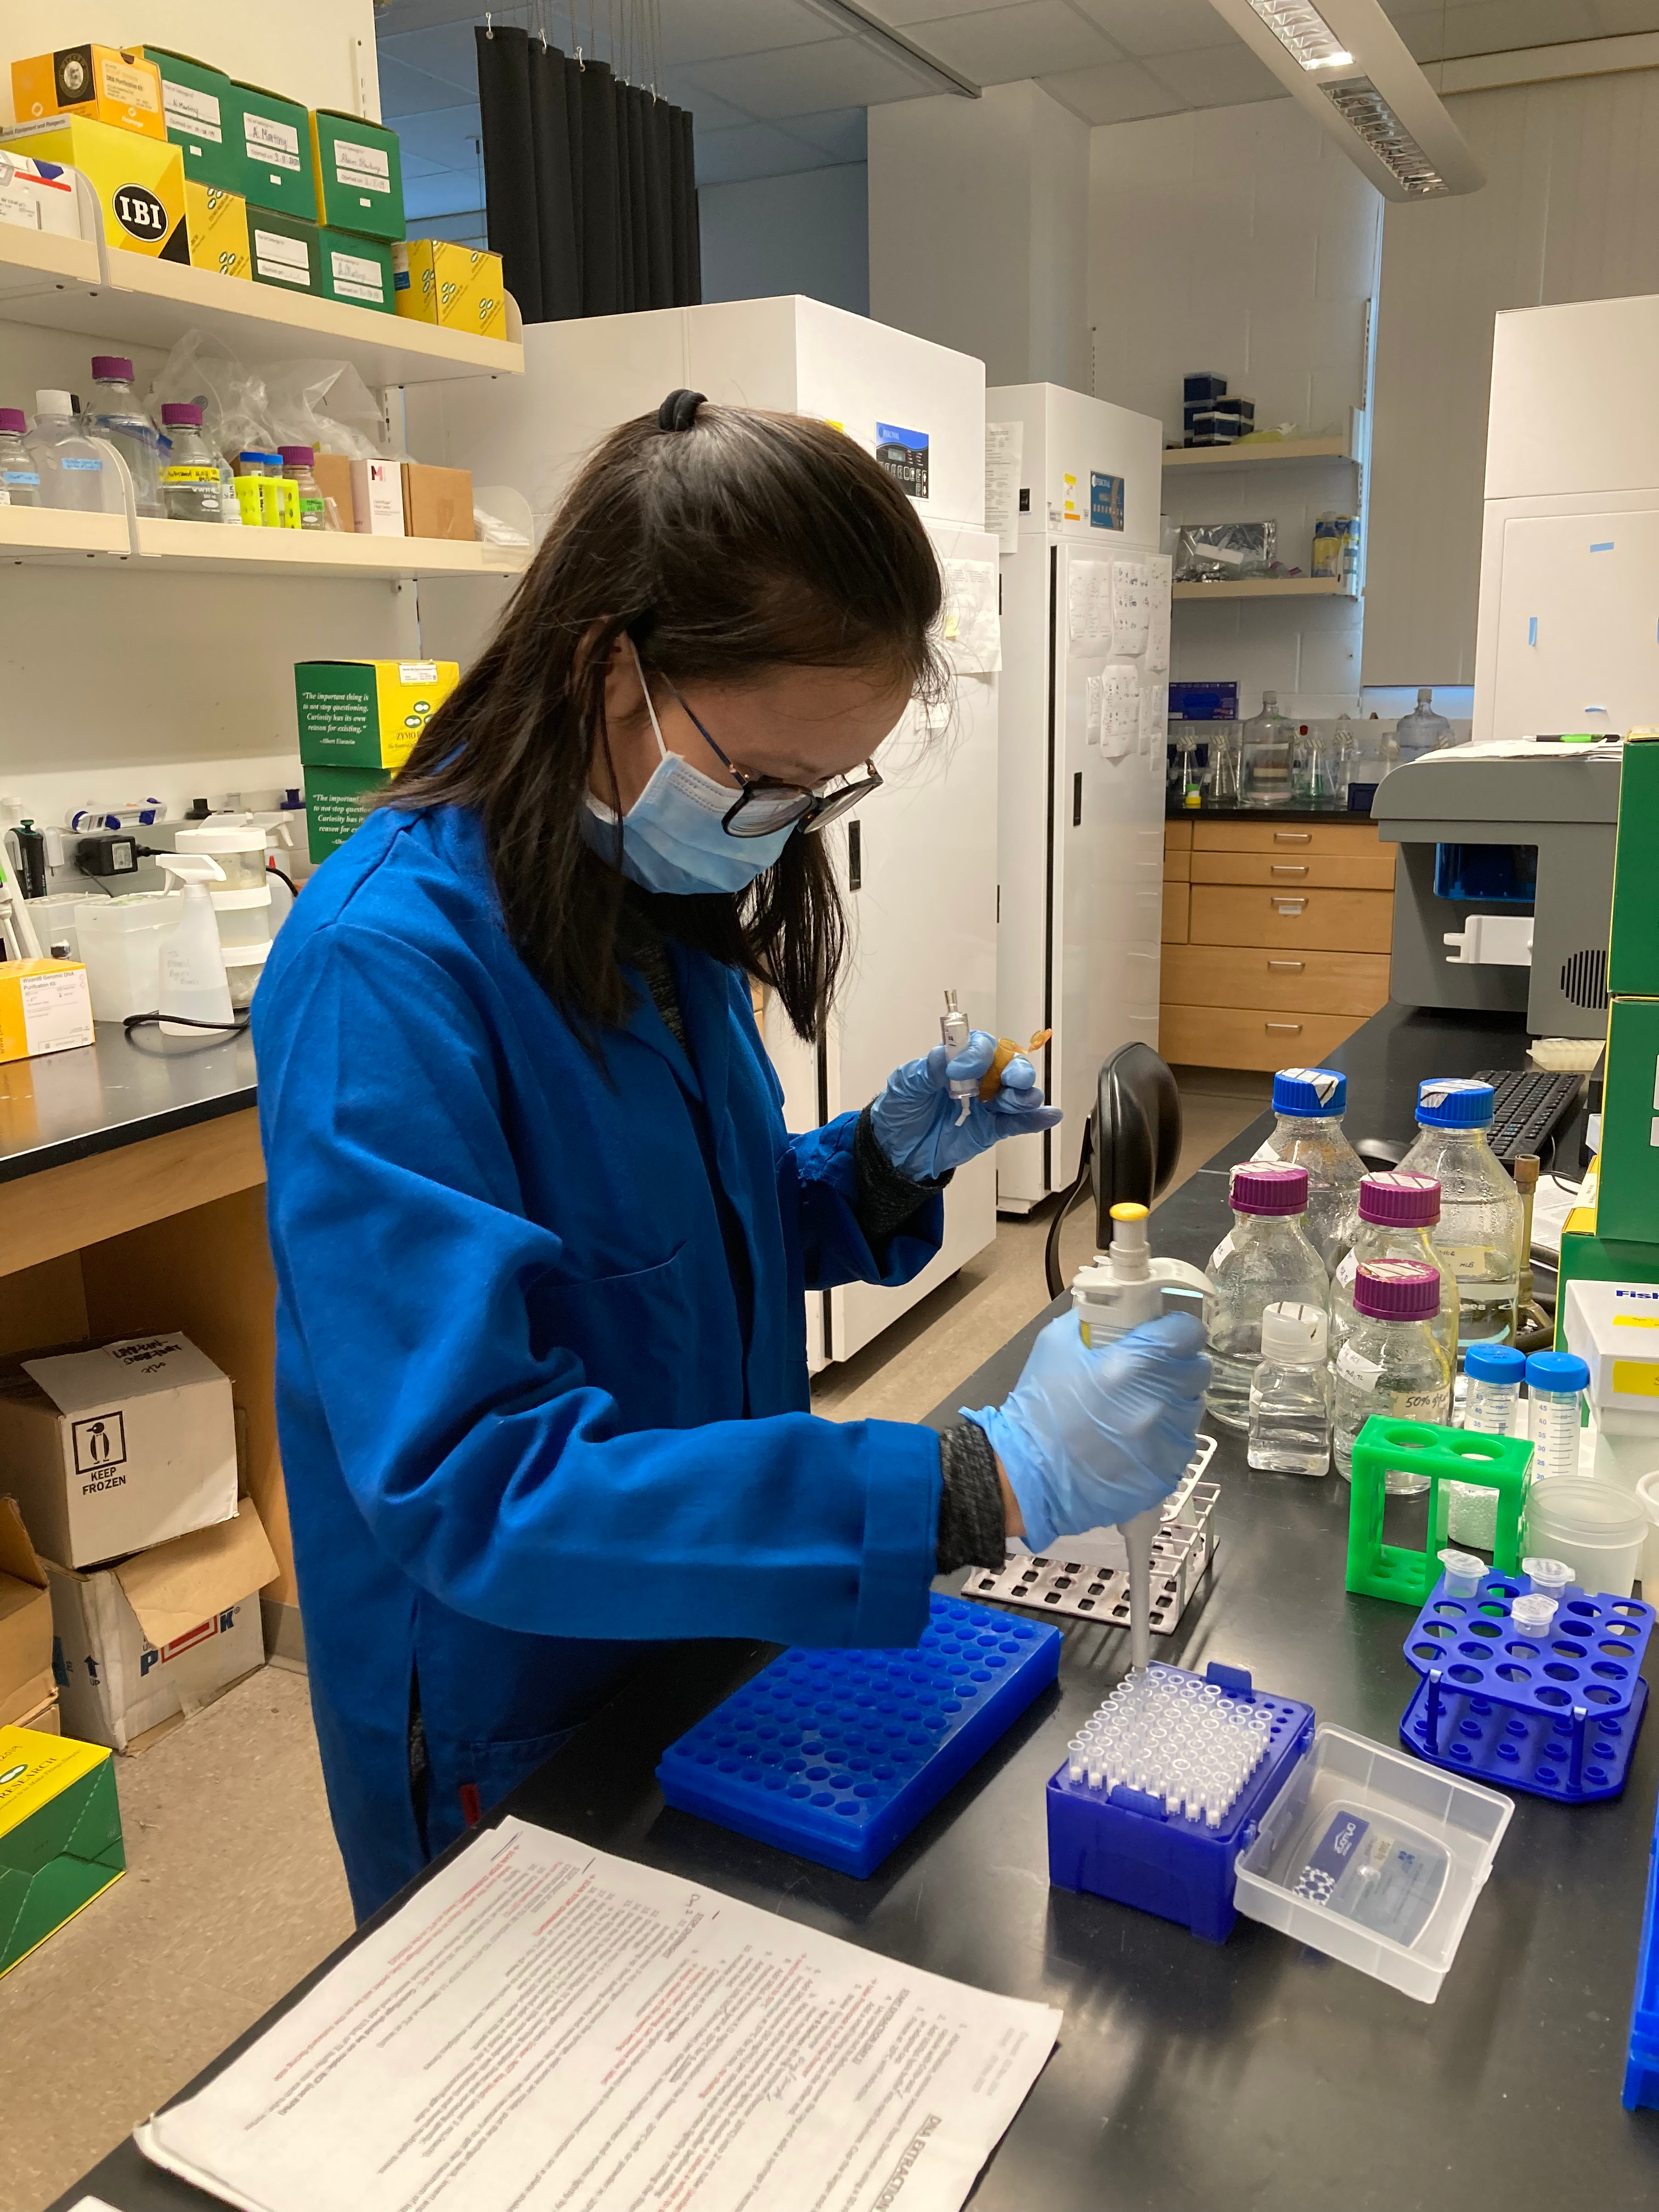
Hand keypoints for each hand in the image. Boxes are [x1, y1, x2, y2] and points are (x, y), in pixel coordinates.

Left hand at [870, 1029, 1060, 1180]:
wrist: (895, 1150)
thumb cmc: (900, 1108)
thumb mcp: (906, 1083)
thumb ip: (930, 1068)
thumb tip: (949, 1057)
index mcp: (958, 1061)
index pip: (981, 1047)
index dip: (978, 1054)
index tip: (960, 1070)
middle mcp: (979, 1078)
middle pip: (1009, 1065)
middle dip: (1015, 1069)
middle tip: (1010, 1079)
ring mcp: (988, 1104)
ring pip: (1018, 1093)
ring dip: (1024, 1094)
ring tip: (1018, 1101)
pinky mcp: (992, 1130)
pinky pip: (1017, 1123)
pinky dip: (1035, 1119)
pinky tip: (1049, 1115)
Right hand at [965, 1311, 1209, 1553]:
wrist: (1030, 1477)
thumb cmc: (1039, 1408)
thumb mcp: (1055, 1345)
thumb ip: (1093, 1321)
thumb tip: (1119, 1311)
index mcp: (1131, 1365)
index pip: (1187, 1333)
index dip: (1178, 1329)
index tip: (1166, 1333)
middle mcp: (1157, 1402)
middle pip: (1198, 1369)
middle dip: (1178, 1363)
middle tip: (1151, 1369)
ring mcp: (1165, 1442)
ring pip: (1192, 1407)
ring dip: (1172, 1401)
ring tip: (1139, 1408)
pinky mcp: (1167, 1472)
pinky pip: (1182, 1443)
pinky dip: (1166, 1436)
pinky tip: (1137, 1440)